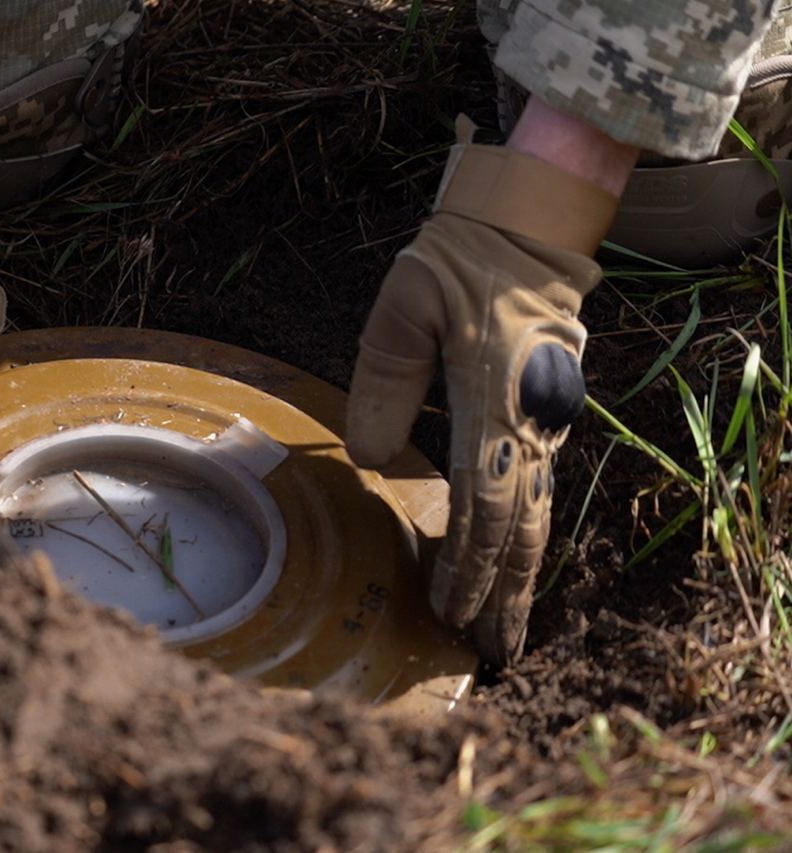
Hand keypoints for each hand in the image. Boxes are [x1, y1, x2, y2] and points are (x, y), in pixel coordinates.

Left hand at [346, 135, 613, 663]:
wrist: (527, 230)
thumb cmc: (458, 263)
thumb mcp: (404, 308)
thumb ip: (383, 381)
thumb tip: (367, 459)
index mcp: (492, 401)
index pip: (483, 502)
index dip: (466, 563)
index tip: (447, 608)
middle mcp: (528, 421)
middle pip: (520, 527)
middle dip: (501, 592)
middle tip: (486, 650)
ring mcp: (543, 421)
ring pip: (536, 517)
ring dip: (518, 577)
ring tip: (502, 630)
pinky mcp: (543, 416)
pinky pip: (537, 493)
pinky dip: (523, 541)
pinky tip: (508, 567)